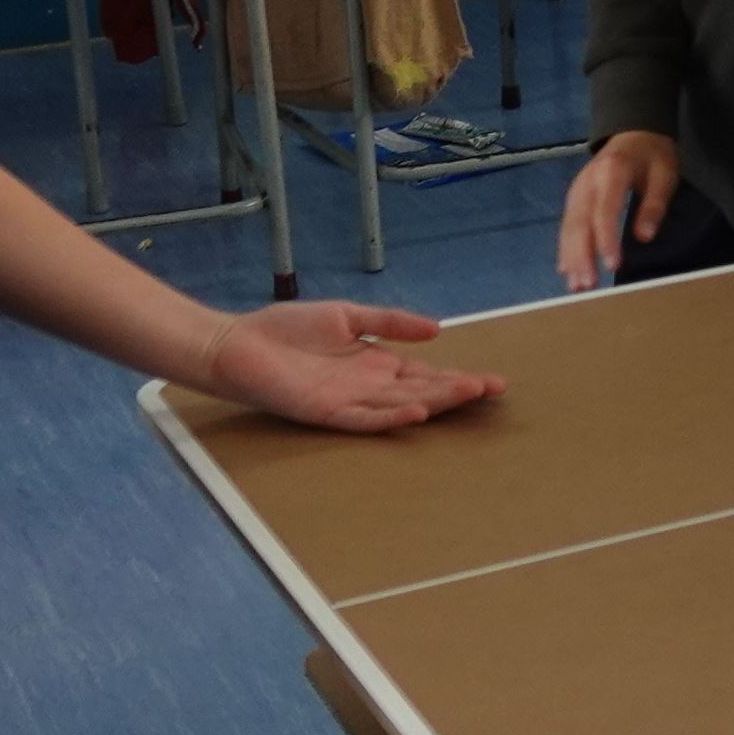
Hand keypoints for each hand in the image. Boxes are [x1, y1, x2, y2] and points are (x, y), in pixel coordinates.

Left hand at [200, 301, 500, 432]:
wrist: (239, 345)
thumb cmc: (287, 331)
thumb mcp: (347, 316)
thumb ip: (389, 322)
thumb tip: (437, 328)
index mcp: (375, 365)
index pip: (426, 373)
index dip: (458, 376)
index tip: (492, 379)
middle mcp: (368, 387)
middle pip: (422, 389)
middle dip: (458, 389)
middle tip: (494, 389)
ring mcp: (349, 401)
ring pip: (401, 404)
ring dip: (436, 401)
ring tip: (468, 394)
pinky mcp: (326, 411)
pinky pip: (365, 418)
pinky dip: (391, 415)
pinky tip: (416, 410)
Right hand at [558, 131, 682, 292]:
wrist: (633, 132)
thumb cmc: (652, 155)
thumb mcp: (664, 174)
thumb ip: (654, 204)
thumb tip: (644, 237)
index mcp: (611, 172)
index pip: (605, 211)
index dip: (607, 239)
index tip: (612, 266)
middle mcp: (586, 183)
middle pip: (580, 223)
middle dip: (582, 256)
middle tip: (588, 286)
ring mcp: (577, 191)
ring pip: (569, 228)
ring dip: (571, 258)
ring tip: (577, 286)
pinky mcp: (574, 199)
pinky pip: (567, 227)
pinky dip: (566, 249)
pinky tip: (568, 271)